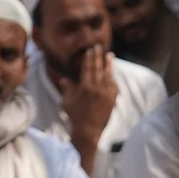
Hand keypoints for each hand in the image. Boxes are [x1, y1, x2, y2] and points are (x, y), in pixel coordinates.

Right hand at [59, 46, 118, 172]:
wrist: (89, 130)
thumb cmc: (75, 116)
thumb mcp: (67, 102)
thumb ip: (67, 88)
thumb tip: (64, 79)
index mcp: (86, 87)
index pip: (88, 68)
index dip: (89, 58)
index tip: (90, 50)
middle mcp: (98, 87)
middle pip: (99, 68)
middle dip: (98, 57)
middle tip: (99, 47)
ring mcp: (108, 92)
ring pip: (109, 75)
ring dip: (109, 64)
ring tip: (110, 55)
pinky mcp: (113, 98)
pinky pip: (114, 84)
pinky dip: (112, 77)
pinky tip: (112, 74)